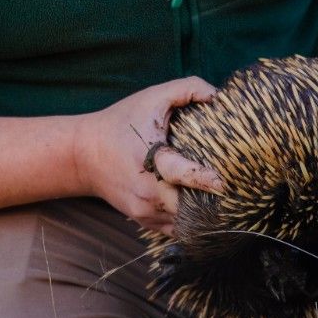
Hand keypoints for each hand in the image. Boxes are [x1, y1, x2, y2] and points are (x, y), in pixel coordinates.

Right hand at [75, 77, 224, 235]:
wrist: (83, 155)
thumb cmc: (120, 123)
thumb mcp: (152, 98)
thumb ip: (187, 88)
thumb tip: (218, 96)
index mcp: (152, 161)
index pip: (182, 174)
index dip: (205, 179)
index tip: (224, 182)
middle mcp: (148, 192)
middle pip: (191, 207)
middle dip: (212, 200)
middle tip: (234, 189)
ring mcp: (145, 211)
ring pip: (186, 222)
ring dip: (203, 211)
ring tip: (219, 196)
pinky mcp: (144, 220)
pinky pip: (175, 228)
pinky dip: (189, 219)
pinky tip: (200, 204)